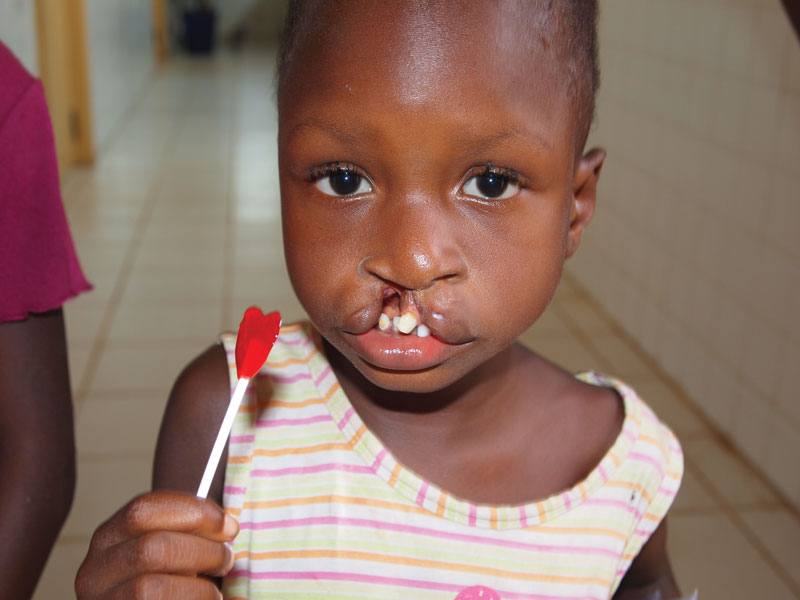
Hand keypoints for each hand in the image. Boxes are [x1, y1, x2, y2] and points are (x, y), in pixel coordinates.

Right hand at [75, 491, 238, 598]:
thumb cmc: (159, 583)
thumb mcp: (162, 551)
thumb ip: (182, 534)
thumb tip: (227, 525)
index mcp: (109, 537)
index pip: (143, 509)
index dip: (192, 511)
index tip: (227, 524)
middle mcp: (96, 569)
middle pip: (152, 548)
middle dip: (202, 551)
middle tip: (226, 559)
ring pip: (152, 588)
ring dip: (198, 587)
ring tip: (214, 591)